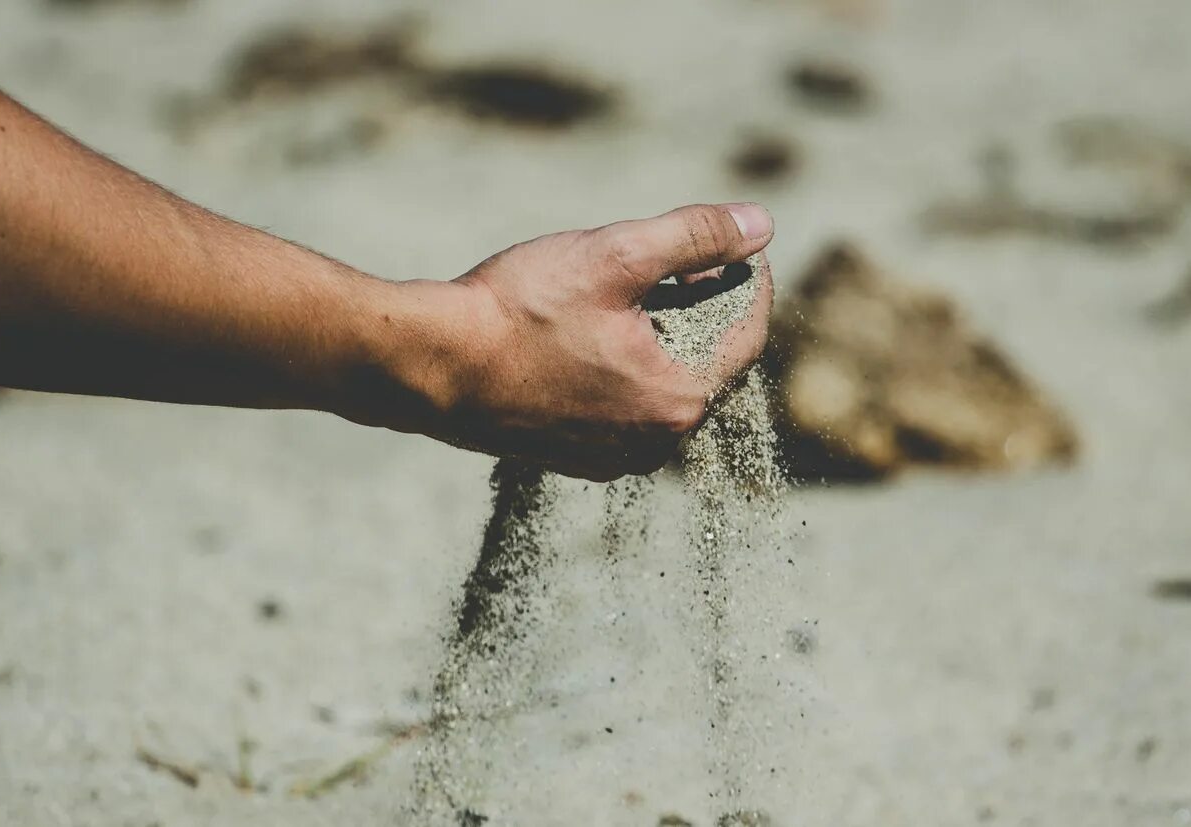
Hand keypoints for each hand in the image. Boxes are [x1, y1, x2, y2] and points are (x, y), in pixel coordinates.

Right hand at [416, 203, 773, 480]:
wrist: (429, 367)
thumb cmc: (518, 311)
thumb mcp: (615, 256)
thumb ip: (694, 238)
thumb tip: (761, 224)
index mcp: (679, 400)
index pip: (747, 336)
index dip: (749, 282)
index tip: (737, 245)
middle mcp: (655, 445)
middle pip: (707, 364)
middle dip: (704, 309)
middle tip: (682, 262)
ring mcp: (613, 458)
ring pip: (663, 386)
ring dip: (662, 339)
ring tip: (634, 293)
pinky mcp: (574, 458)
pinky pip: (624, 408)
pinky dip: (623, 368)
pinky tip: (591, 333)